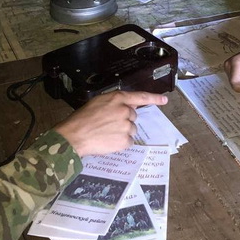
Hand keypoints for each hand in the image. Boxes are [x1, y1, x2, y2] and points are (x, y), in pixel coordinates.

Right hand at [53, 91, 167, 156]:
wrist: (75, 135)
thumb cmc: (82, 118)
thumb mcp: (98, 102)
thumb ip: (114, 102)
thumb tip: (125, 107)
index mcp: (117, 98)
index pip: (140, 97)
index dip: (154, 98)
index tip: (165, 100)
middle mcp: (125, 110)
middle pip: (133, 116)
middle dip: (124, 120)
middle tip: (108, 125)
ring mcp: (126, 126)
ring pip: (131, 129)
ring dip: (123, 132)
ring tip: (106, 134)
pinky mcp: (125, 140)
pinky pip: (129, 142)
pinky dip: (121, 143)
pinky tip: (108, 142)